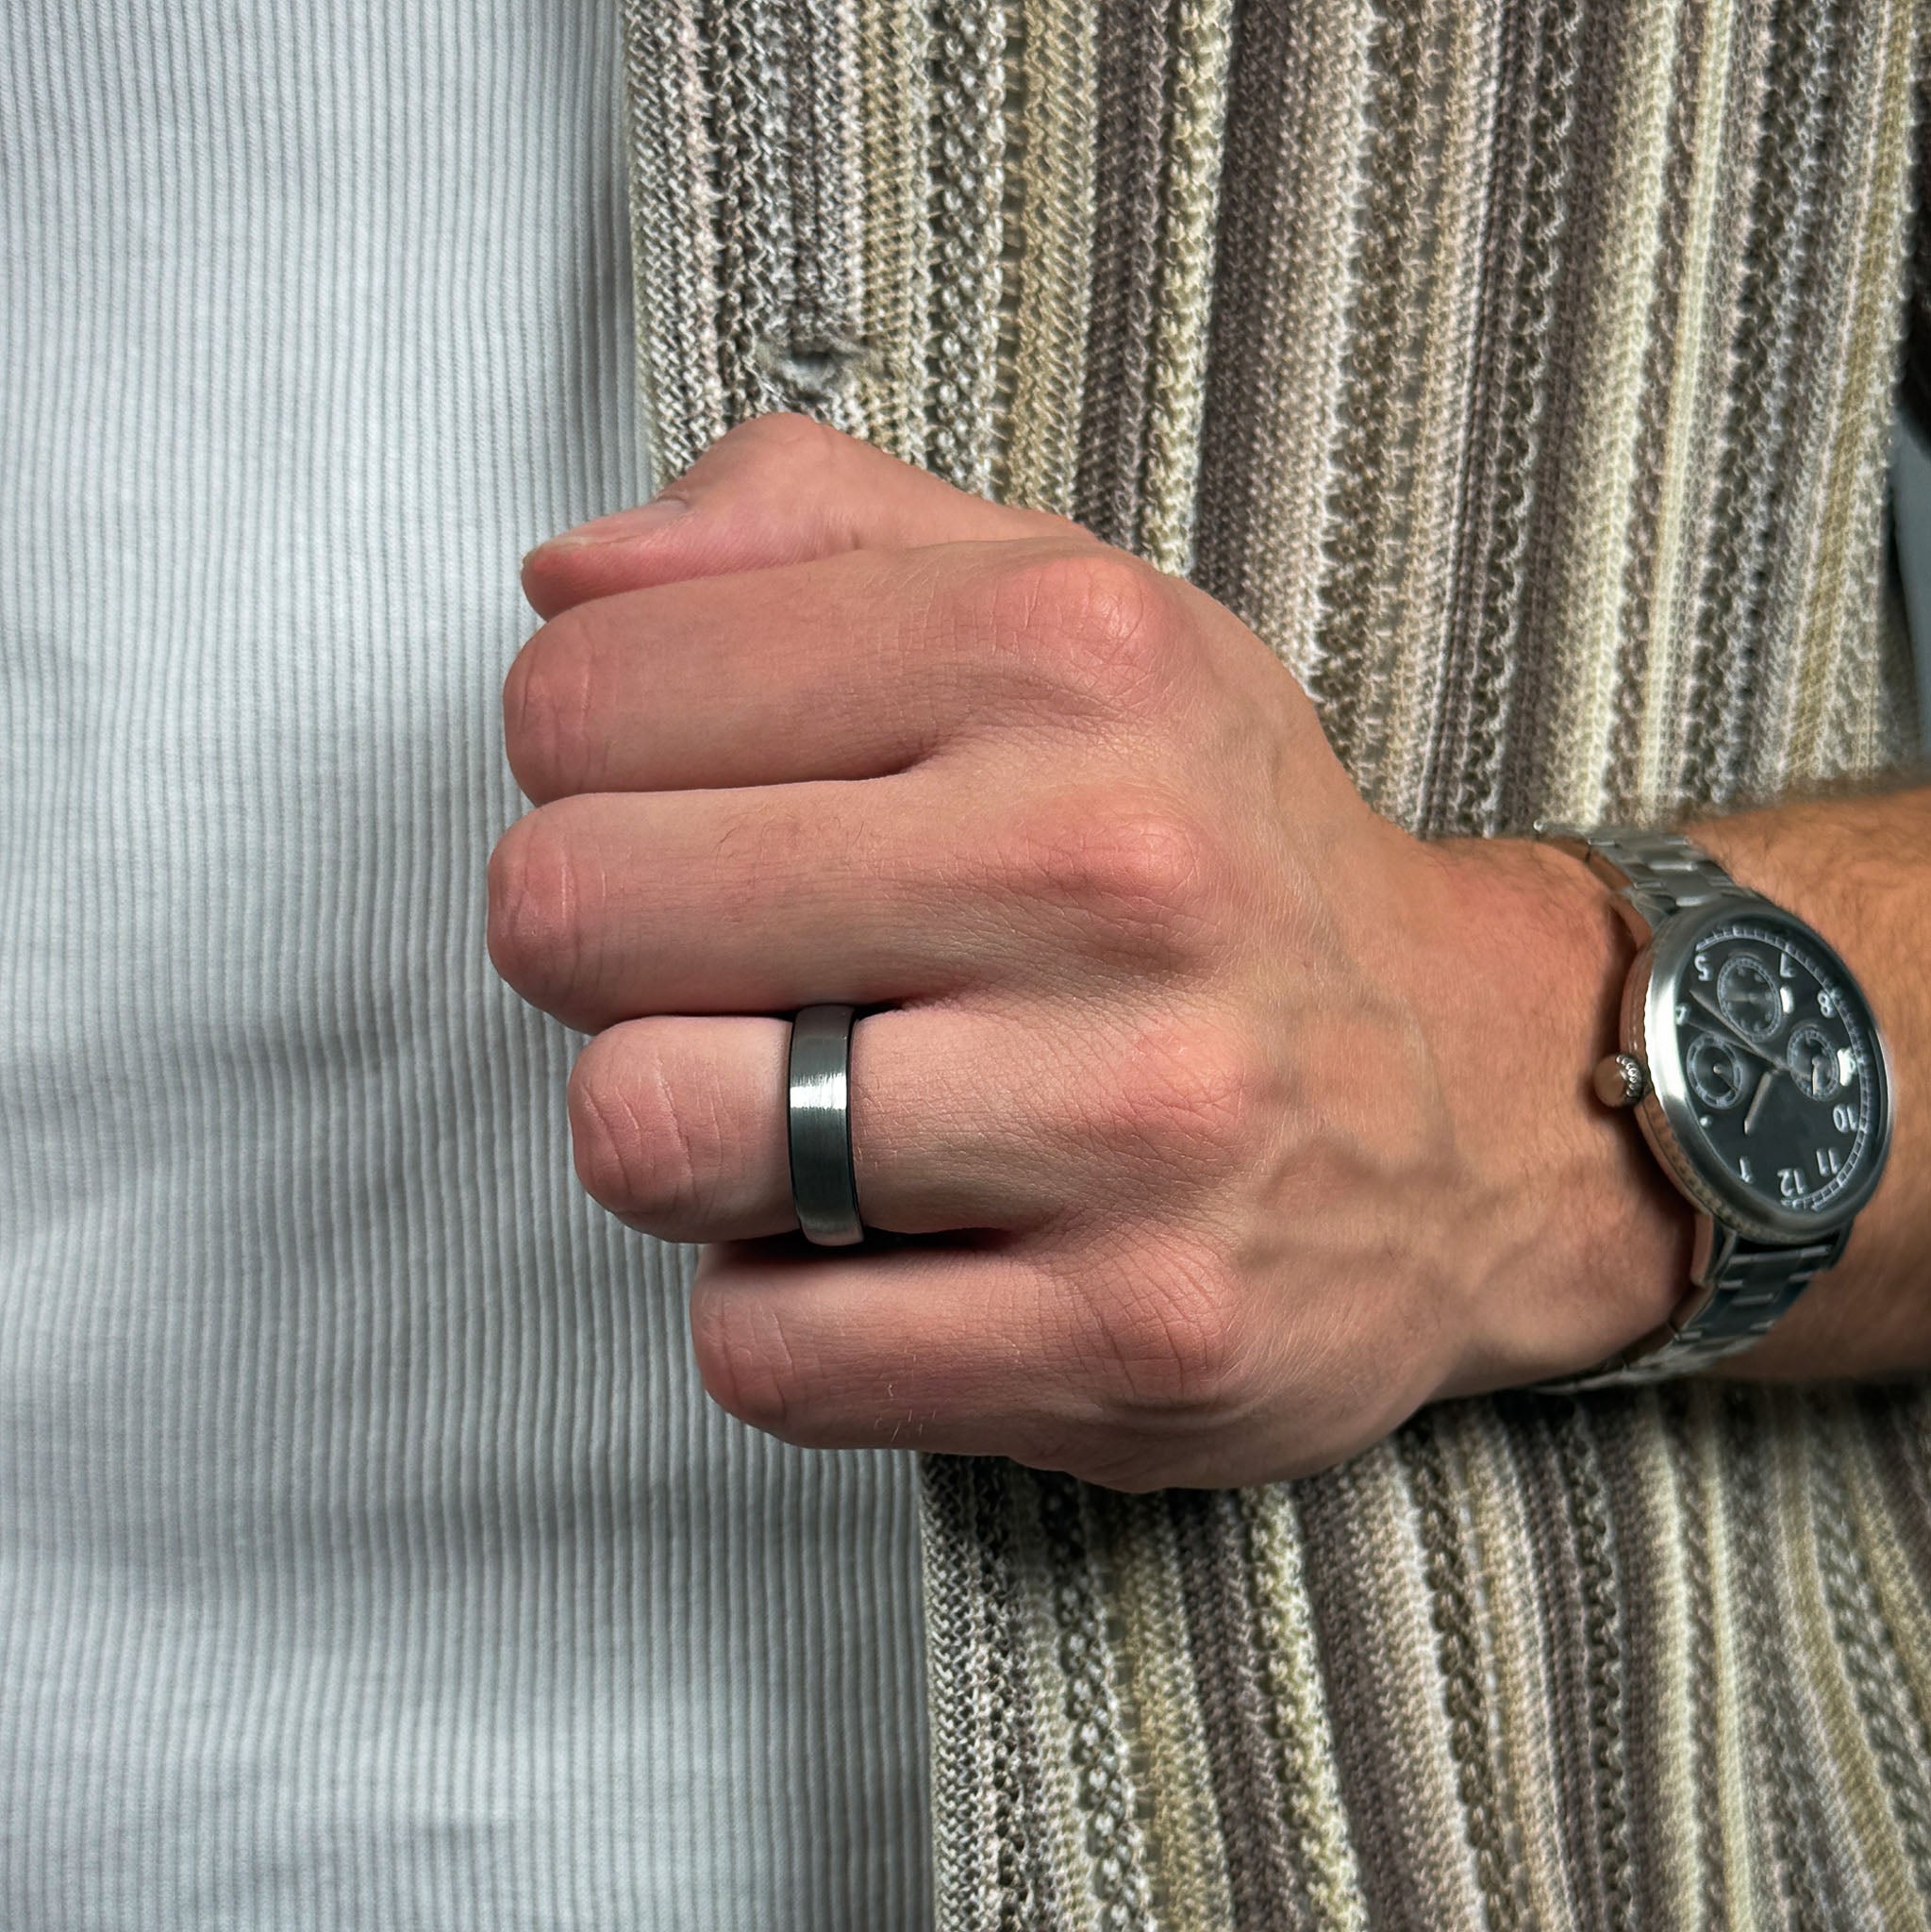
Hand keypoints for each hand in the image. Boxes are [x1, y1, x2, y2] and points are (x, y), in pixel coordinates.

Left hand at [490, 415, 1687, 1489]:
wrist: (1474, 1101)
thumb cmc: (1208, 853)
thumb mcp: (1055, 611)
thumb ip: (801, 534)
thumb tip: (565, 587)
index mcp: (1058, 654)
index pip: (579, 698)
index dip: (586, 767)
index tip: (687, 808)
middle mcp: (1102, 872)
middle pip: (568, 913)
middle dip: (604, 953)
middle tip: (726, 971)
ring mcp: (1126, 1124)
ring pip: (645, 1135)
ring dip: (682, 1137)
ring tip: (800, 1112)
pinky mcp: (1128, 1336)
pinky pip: (762, 1348)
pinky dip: (776, 1304)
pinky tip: (881, 1249)